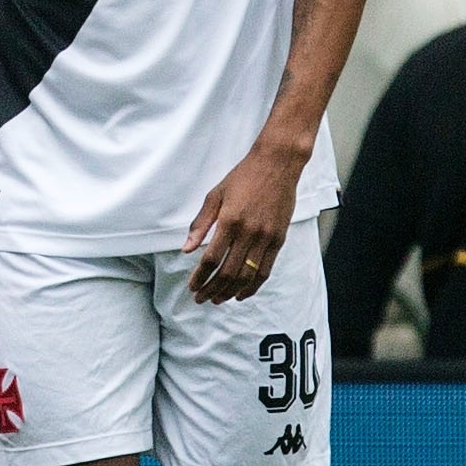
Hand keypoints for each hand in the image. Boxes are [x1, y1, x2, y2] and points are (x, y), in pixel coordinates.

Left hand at [183, 143, 302, 301]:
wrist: (277, 165)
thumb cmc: (242, 177)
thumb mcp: (215, 195)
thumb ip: (200, 224)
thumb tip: (185, 249)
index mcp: (230, 221)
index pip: (211, 258)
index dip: (200, 277)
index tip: (192, 287)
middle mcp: (249, 233)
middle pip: (228, 272)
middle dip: (212, 289)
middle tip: (201, 299)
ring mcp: (266, 238)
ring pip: (248, 275)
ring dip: (231, 292)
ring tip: (218, 299)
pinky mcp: (279, 240)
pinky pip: (266, 270)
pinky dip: (253, 286)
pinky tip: (241, 293)